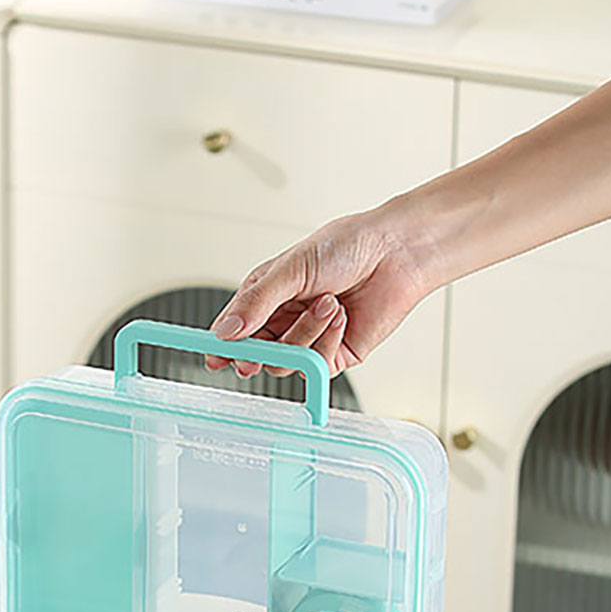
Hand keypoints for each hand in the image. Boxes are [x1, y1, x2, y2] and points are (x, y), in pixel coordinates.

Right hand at [206, 209, 436, 378]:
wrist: (396, 252)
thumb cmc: (348, 246)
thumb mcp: (292, 268)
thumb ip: (256, 301)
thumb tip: (225, 331)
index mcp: (267, 295)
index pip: (235, 328)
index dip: (222, 346)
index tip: (213, 359)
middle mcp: (285, 320)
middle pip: (255, 353)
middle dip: (256, 354)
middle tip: (252, 356)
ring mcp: (309, 339)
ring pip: (285, 361)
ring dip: (305, 333)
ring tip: (328, 303)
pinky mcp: (334, 355)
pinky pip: (315, 365)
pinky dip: (327, 340)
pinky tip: (341, 316)